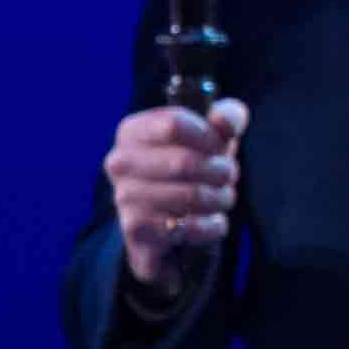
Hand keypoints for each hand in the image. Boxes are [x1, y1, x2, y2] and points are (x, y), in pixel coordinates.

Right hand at [104, 98, 248, 286]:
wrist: (169, 224)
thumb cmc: (194, 168)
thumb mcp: (213, 136)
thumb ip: (227, 118)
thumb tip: (225, 120)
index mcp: (133, 131)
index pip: (175, 124)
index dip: (210, 137)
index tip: (221, 147)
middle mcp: (120, 162)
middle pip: (185, 162)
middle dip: (221, 171)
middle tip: (228, 176)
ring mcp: (124, 197)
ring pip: (192, 195)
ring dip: (221, 198)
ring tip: (221, 197)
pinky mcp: (137, 230)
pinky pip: (191, 226)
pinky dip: (213, 225)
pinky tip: (209, 221)